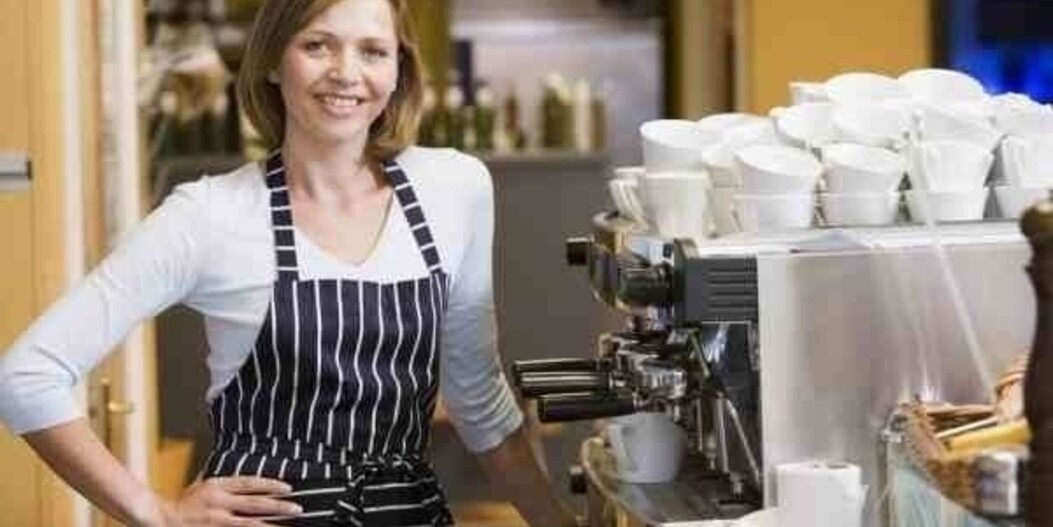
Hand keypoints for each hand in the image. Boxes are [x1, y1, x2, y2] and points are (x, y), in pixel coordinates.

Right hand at [153, 476, 301, 525]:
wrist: (159, 519)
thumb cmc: (182, 504)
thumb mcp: (202, 486)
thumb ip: (222, 483)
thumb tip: (241, 478)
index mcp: (217, 486)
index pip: (250, 483)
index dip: (271, 485)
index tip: (288, 488)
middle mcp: (219, 502)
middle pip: (255, 503)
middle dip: (278, 506)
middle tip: (297, 508)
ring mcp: (216, 520)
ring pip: (250, 523)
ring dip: (270, 524)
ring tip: (288, 524)